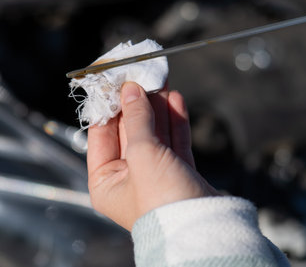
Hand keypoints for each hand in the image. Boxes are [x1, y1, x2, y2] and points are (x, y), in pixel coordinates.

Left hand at [87, 82, 218, 230]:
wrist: (205, 229)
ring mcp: (154, 175)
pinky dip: (174, 121)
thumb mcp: (142, 154)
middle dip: (137, 103)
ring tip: (160, 80)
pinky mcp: (178, 173)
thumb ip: (136, 119)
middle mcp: (127, 179)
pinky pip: (173, 142)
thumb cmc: (163, 202)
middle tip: (141, 76)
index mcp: (105, 181)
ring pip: (153, 134)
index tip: (116, 82)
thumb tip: (130, 90)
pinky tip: (175, 99)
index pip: (101, 134)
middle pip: (129, 131)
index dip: (110, 107)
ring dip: (157, 107)